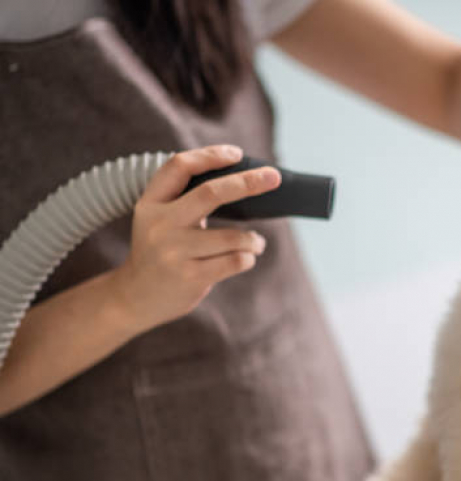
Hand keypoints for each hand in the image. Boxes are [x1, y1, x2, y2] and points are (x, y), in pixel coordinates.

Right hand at [109, 145, 280, 330]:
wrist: (135, 297)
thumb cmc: (161, 251)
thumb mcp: (159, 219)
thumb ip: (187, 200)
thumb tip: (243, 178)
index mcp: (151, 203)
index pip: (179, 166)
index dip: (210, 155)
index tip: (237, 154)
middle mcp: (160, 224)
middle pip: (211, 193)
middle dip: (248, 182)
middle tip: (275, 176)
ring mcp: (174, 252)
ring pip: (232, 236)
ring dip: (253, 239)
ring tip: (256, 243)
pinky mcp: (190, 277)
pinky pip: (235, 261)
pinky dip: (249, 257)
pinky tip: (247, 258)